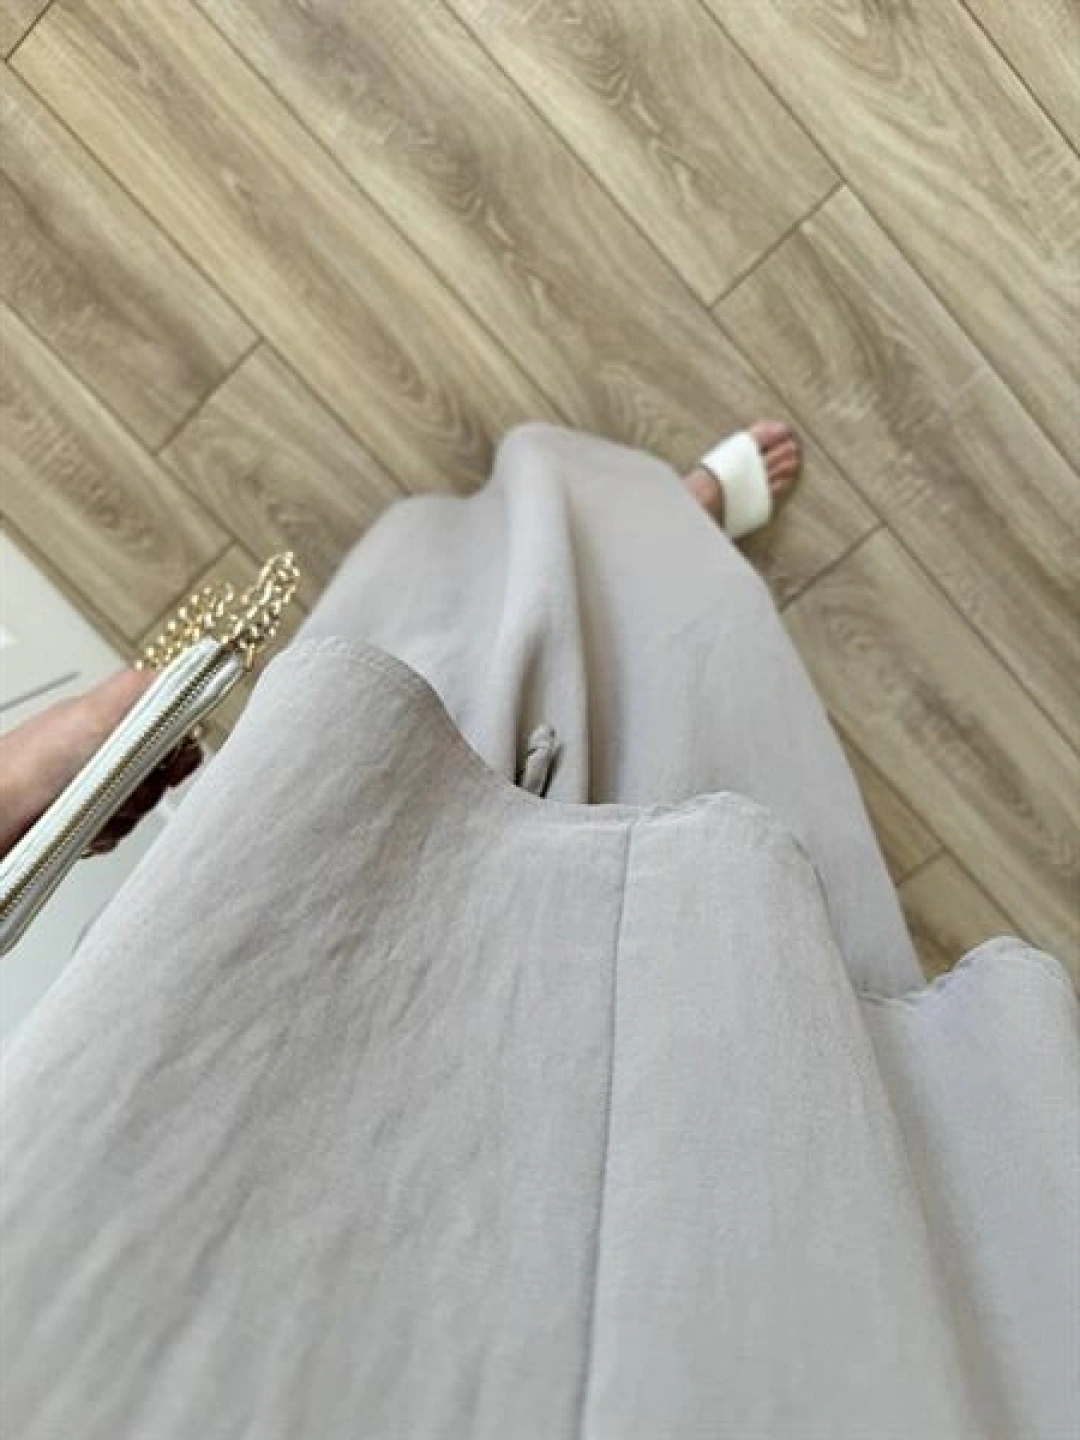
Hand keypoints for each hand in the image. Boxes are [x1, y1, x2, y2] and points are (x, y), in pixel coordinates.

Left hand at [0, 670, 203, 860]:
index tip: (168, 762)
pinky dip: (106, 834)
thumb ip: (147, 690)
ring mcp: (101, 786)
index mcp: (116, 717)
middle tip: (118, 783)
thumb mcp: (95, 709)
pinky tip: (83, 825)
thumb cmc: (29, 762)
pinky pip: (122, 834)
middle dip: (147, 787)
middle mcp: (110, 749)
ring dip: (123, 813)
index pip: (177, 728)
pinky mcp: (90, 820)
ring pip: (146, 807)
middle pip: (166, 773)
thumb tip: (189, 679)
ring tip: (90, 805)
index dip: (180, 749)